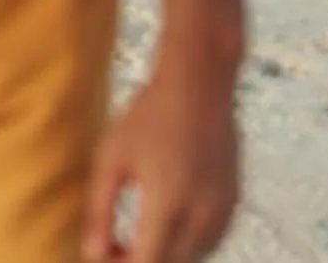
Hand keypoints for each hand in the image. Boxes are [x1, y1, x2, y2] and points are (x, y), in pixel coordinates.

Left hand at [85, 56, 240, 262]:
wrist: (199, 83)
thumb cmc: (149, 115)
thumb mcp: (112, 158)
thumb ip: (100, 211)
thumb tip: (92, 254)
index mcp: (167, 206)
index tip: (104, 254)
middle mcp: (201, 214)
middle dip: (142, 262)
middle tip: (116, 247)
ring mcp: (222, 209)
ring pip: (194, 258)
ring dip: (167, 256)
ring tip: (138, 238)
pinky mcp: (234, 201)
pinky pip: (211, 241)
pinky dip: (189, 246)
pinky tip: (169, 227)